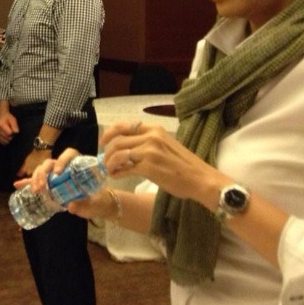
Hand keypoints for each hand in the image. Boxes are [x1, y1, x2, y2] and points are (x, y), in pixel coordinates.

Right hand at [0, 111, 18, 144]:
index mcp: (1, 125)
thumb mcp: (13, 119)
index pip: (10, 133)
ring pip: (6, 141)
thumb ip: (15, 125)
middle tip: (12, 131)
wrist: (1, 116)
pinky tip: (7, 137)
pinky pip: (3, 142)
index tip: (13, 129)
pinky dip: (6, 141)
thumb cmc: (8, 118)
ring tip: (9, 133)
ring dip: (9, 139)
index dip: (13, 132)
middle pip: (8, 138)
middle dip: (12, 136)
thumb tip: (16, 132)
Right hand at [16, 149, 112, 220]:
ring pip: (41, 170)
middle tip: (41, 187)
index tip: (58, 172)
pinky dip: (26, 183)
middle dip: (43, 172)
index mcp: (78, 166)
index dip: (63, 160)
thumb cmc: (98, 200)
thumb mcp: (94, 202)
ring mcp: (56, 176)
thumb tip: (70, 206)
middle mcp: (65, 168)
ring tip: (34, 190)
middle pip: (50, 162)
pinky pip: (36, 181)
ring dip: (35, 178)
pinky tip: (17, 185)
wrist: (97, 205)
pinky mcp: (50, 185)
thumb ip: (84, 204)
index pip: (70, 154)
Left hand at [101, 120, 221, 203]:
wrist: (200, 179)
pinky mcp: (149, 167)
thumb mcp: (165, 144)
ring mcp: (149, 151)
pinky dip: (117, 172)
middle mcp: (151, 137)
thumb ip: (146, 142)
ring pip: (119, 154)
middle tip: (105, 162)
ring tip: (110, 170)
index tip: (103, 142)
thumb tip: (125, 147)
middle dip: (107, 152)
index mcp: (154, 129)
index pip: (124, 125)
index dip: (109, 133)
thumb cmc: (184, 165)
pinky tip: (116, 176)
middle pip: (118, 141)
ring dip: (110, 163)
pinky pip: (125, 168)